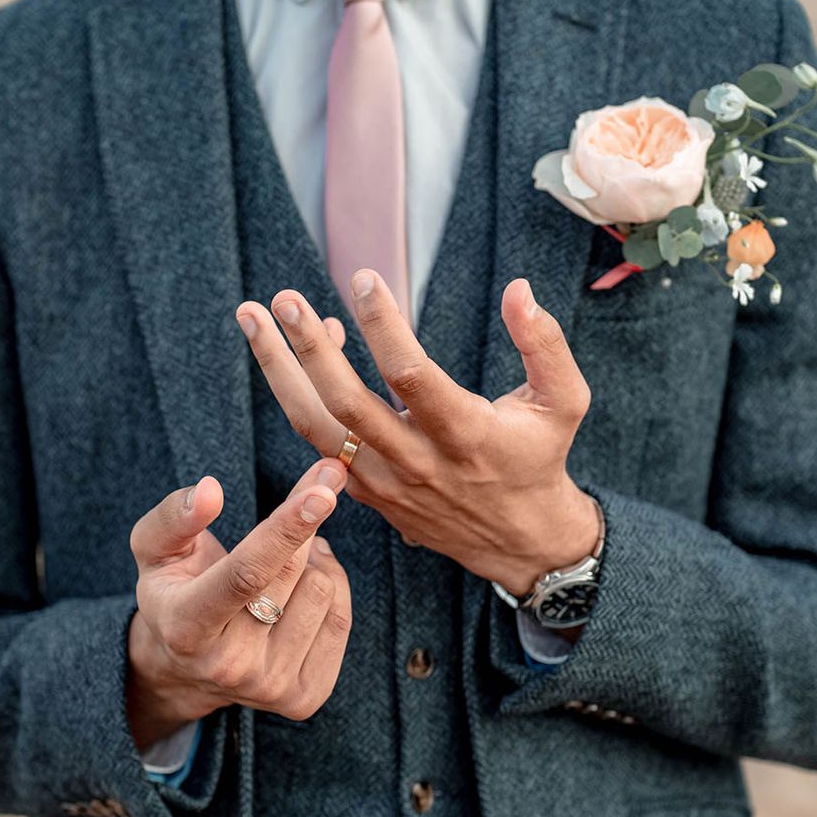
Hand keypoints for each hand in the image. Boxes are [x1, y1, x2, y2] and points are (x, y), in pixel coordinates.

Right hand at [126, 458, 351, 748]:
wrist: (187, 668)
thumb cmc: (172, 591)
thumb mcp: (153, 550)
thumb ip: (174, 516)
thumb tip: (209, 490)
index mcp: (185, 627)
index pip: (246, 573)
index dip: (285, 529)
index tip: (323, 492)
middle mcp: (228, 666)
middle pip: (291, 573)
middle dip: (304, 523)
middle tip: (314, 493)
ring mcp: (269, 687)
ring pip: (322, 590)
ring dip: (314, 559)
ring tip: (285, 561)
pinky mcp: (304, 698)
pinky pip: (342, 619)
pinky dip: (330, 587)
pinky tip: (302, 587)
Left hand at [235, 269, 599, 596]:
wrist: (518, 538)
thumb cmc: (538, 458)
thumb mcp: (563, 401)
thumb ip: (544, 344)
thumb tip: (519, 288)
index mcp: (467, 436)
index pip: (411, 376)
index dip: (383, 325)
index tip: (363, 278)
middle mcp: (418, 462)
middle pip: (346, 405)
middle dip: (307, 349)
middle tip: (283, 299)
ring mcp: (386, 483)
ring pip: (317, 427)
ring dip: (279, 371)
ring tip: (253, 319)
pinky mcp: (368, 492)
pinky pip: (322, 442)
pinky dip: (304, 396)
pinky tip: (301, 356)